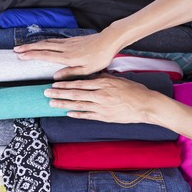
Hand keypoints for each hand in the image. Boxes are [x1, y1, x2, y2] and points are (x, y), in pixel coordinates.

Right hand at [14, 31, 121, 79]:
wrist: (109, 41)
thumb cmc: (99, 57)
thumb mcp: (86, 70)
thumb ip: (70, 73)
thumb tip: (55, 77)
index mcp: (67, 57)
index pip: (44, 55)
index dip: (31, 55)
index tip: (20, 55)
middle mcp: (65, 48)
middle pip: (42, 46)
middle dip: (28, 48)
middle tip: (15, 49)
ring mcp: (68, 42)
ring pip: (47, 42)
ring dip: (34, 44)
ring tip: (24, 46)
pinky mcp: (72, 40)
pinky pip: (54, 40)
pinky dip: (44, 41)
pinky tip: (42, 43)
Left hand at [44, 73, 161, 123]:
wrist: (146, 105)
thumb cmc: (134, 90)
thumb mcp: (118, 79)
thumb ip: (103, 78)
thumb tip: (91, 75)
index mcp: (103, 83)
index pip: (79, 83)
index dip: (65, 84)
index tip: (54, 84)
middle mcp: (100, 95)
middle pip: (75, 94)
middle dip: (58, 93)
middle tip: (45, 93)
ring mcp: (101, 107)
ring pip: (78, 105)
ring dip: (63, 104)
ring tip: (51, 103)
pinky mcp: (104, 117)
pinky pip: (87, 115)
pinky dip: (77, 114)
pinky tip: (67, 113)